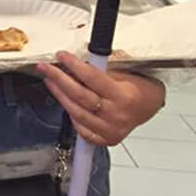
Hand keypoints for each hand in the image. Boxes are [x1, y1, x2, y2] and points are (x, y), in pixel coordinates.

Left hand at [38, 52, 164, 146]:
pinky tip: (65, 102)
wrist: (150, 106)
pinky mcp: (107, 139)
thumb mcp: (122, 73)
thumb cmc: (137, 87)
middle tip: (46, 68)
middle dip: (58, 79)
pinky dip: (71, 115)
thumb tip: (70, 65)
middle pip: (80, 96)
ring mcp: (111, 129)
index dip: (74, 65)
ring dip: (59, 95)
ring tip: (50, 81)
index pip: (92, 78)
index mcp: (124, 95)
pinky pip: (81, 129)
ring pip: (76, 112)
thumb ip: (97, 71)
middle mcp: (117, 114)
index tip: (61, 56)